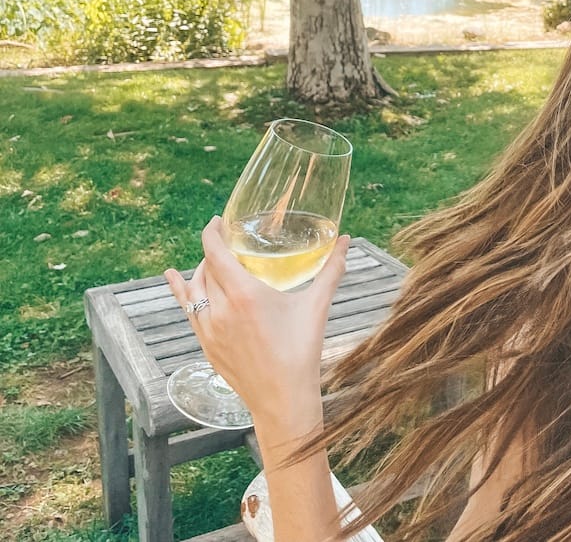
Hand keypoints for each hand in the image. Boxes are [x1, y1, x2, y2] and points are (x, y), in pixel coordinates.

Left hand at [165, 216, 350, 433]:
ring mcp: (209, 329)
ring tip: (209, 262)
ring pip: (193, 290)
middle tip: (226, 243)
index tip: (217, 221)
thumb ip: (331, 269)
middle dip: (213, 252)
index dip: (212, 233)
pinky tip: (176, 282)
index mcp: (244, 294)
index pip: (215, 253)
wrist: (283, 398)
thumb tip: (345, 240)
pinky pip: (188, 311)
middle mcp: (220, 309)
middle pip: (205, 269)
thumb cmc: (302, 351)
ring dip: (199, 271)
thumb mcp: (317, 306)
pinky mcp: (206, 345)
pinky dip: (182, 293)